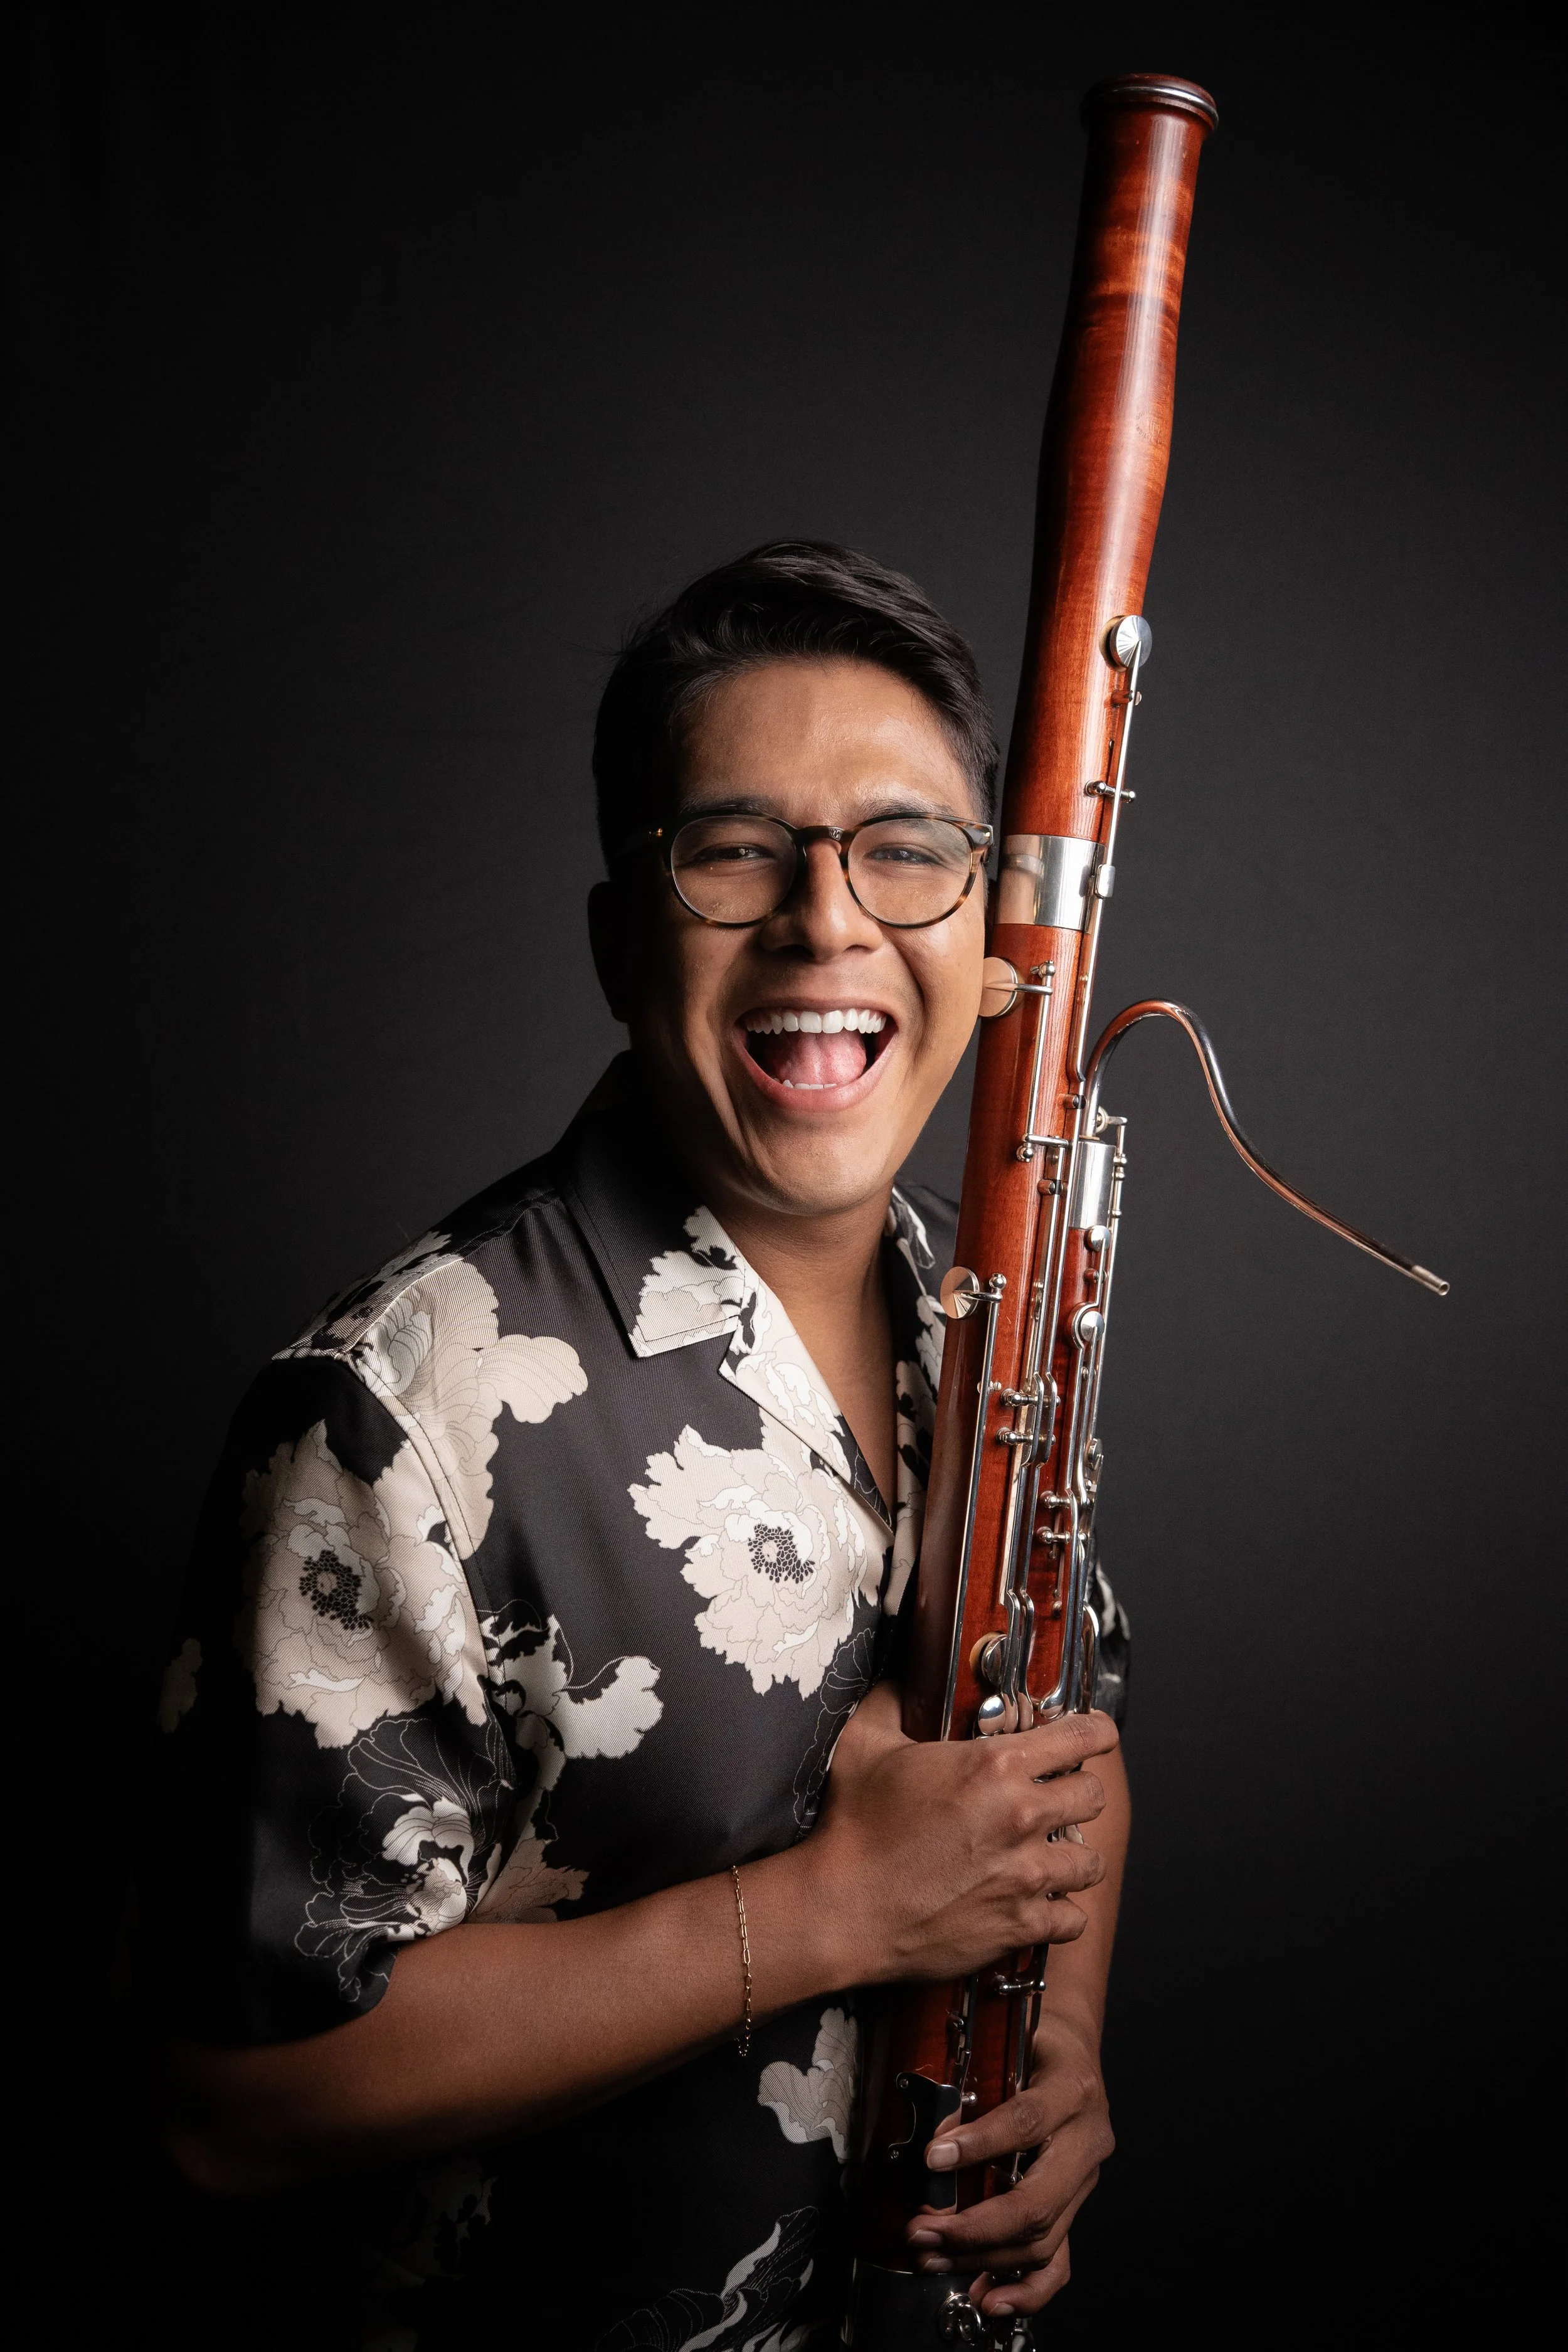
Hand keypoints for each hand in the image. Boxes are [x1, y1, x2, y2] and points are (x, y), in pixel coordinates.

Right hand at [807, 1683, 1118, 1986]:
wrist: (842, 1908)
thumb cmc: (853, 1827)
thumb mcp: (866, 1743)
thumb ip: (892, 1700)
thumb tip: (901, 1676)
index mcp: (994, 1766)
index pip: (1083, 1736)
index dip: (1096, 1732)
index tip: (1094, 1736)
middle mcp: (1020, 1818)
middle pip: (1094, 1796)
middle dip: (1078, 1793)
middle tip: (1055, 1797)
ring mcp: (1024, 1877)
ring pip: (1090, 1862)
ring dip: (1071, 1856)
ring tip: (1047, 1855)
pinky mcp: (1018, 1926)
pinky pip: (1072, 1919)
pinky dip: (1059, 1913)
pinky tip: (1036, 1903)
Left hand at [906, 2007, 1113, 2318]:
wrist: (1070, 2049)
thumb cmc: (1032, 2042)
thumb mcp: (1006, 2044)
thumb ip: (975, 2083)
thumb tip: (929, 2136)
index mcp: (1071, 2089)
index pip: (1025, 2123)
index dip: (979, 2144)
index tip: (932, 2158)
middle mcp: (1088, 2140)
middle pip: (1036, 2202)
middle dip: (973, 2227)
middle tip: (921, 2231)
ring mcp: (1085, 2181)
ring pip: (1042, 2238)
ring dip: (981, 2258)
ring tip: (931, 2258)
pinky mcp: (1075, 2207)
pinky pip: (1058, 2260)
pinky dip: (1024, 2289)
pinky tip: (987, 2296)